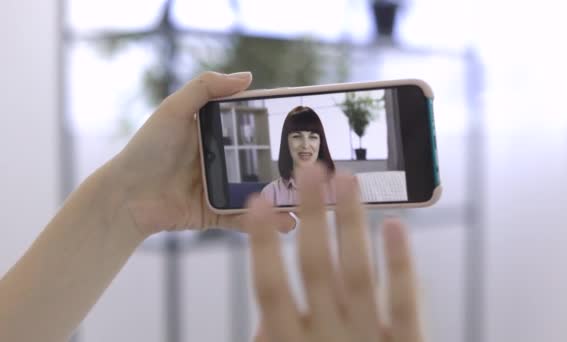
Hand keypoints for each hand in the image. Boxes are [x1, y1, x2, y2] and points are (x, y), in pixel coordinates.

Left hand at [106, 71, 293, 236]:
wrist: (125, 196)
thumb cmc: (147, 149)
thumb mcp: (174, 110)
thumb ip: (205, 88)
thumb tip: (248, 77)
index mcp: (216, 133)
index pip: (253, 126)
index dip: (277, 123)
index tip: (306, 122)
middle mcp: (224, 160)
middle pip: (263, 161)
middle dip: (290, 165)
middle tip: (318, 167)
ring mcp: (222, 189)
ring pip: (261, 192)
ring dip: (285, 197)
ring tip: (308, 200)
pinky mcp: (218, 214)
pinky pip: (246, 218)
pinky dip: (266, 222)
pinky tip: (286, 222)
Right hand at [246, 164, 422, 341]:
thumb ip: (271, 340)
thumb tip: (263, 318)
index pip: (270, 288)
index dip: (262, 244)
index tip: (258, 202)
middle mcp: (327, 335)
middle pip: (316, 266)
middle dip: (311, 214)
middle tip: (310, 170)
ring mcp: (367, 337)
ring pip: (358, 273)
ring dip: (350, 222)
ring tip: (347, 181)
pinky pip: (404, 303)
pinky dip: (399, 263)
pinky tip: (395, 226)